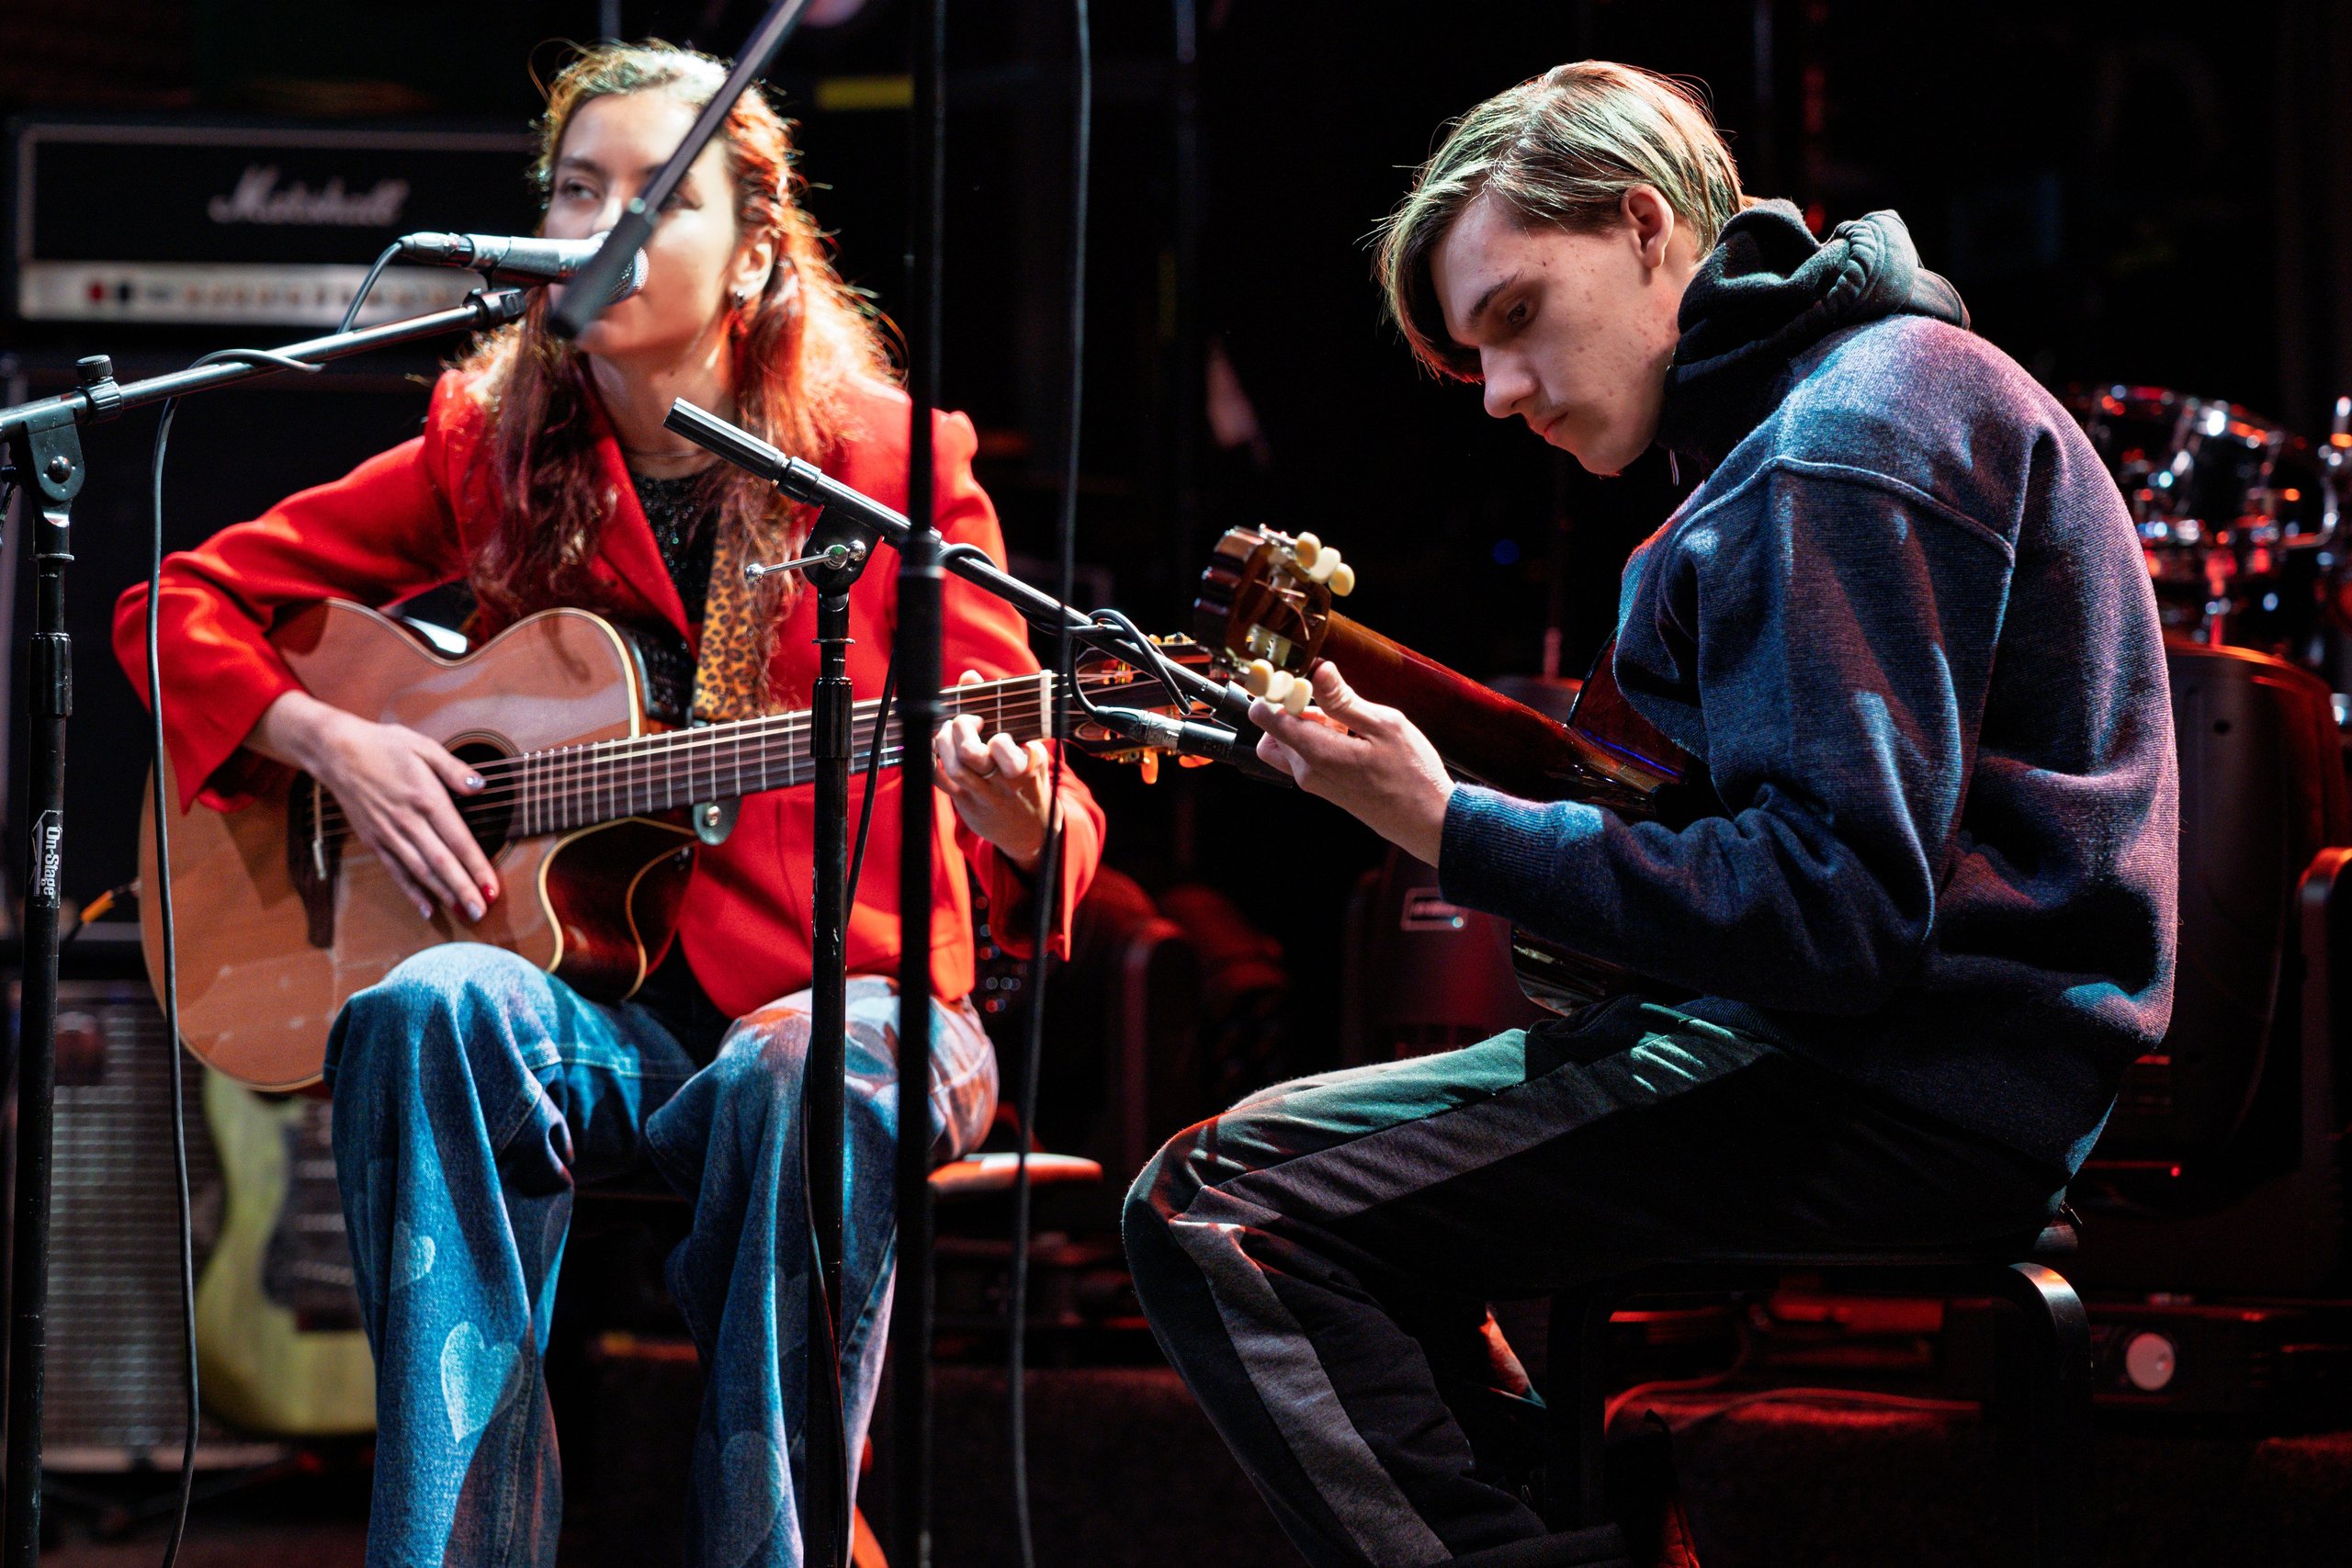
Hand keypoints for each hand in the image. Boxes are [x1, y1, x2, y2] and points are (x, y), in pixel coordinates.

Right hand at [249, 689, 500, 922]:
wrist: (336, 752)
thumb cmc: (384, 746)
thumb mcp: (424, 747)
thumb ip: (454, 769)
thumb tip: (480, 786)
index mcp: (426, 799)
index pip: (458, 840)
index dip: (476, 866)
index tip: (492, 887)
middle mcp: (408, 822)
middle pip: (441, 863)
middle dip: (463, 890)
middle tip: (482, 912)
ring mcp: (388, 834)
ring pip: (420, 871)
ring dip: (443, 895)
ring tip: (464, 914)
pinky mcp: (373, 840)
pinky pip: (395, 871)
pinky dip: (411, 891)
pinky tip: (426, 908)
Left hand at [932, 670, 1053, 871]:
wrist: (1032, 829)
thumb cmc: (1027, 776)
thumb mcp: (1025, 744)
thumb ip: (997, 707)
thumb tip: (969, 676)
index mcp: (1028, 762)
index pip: (1003, 745)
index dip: (992, 735)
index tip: (990, 727)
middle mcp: (1006, 781)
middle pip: (972, 753)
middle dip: (960, 728)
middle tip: (964, 722)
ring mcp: (986, 795)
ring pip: (955, 767)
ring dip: (944, 742)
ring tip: (948, 733)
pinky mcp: (968, 804)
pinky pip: (941, 781)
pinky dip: (932, 761)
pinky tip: (936, 750)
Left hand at [1250, 661, 1454, 864]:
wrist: (1426, 821)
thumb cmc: (1413, 775)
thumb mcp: (1385, 726)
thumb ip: (1344, 700)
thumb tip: (1318, 672)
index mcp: (1317, 752)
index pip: (1264, 716)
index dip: (1276, 691)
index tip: (1301, 681)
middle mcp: (1305, 771)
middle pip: (1275, 728)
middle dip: (1297, 709)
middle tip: (1334, 705)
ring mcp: (1313, 783)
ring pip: (1288, 742)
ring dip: (1309, 726)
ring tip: (1347, 724)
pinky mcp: (1323, 788)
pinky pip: (1305, 757)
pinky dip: (1319, 742)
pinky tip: (1352, 739)